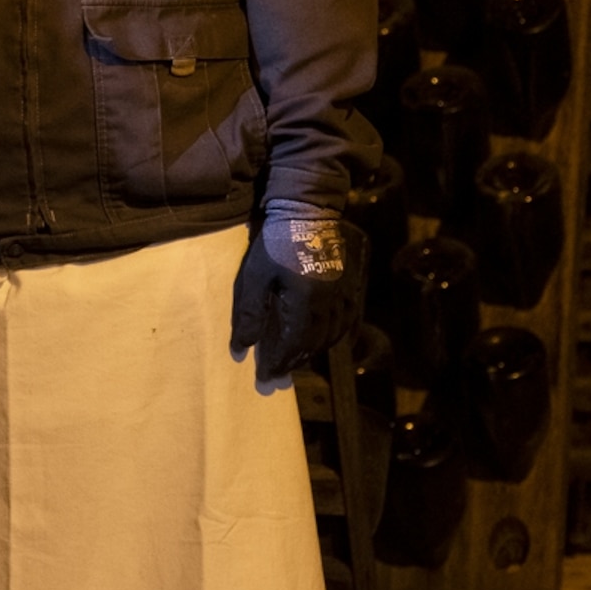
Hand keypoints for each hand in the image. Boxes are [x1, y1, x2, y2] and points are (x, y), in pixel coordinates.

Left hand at [230, 214, 364, 381]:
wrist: (307, 210)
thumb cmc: (276, 242)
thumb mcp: (255, 276)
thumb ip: (250, 314)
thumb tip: (240, 350)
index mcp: (305, 301)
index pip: (292, 344)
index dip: (278, 364)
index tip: (265, 379)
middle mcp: (329, 302)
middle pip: (313, 343)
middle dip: (293, 362)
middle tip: (278, 376)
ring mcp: (343, 293)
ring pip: (332, 334)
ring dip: (313, 351)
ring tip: (296, 359)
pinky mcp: (350, 284)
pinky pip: (348, 319)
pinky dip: (335, 335)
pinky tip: (323, 338)